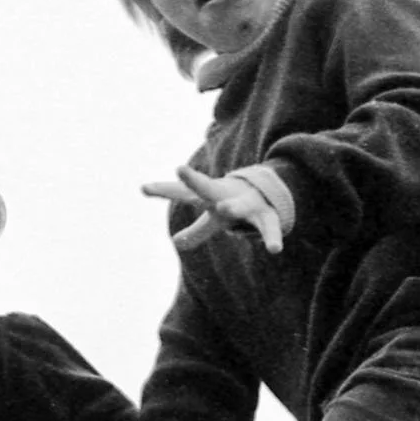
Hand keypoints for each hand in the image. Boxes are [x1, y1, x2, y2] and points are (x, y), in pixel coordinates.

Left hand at [142, 165, 284, 255]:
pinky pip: (269, 228)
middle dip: (194, 180)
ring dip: (231, 206)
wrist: (268, 191)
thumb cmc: (231, 205)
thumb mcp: (212, 221)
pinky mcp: (266, 216)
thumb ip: (196, 232)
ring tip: (224, 207)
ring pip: (238, 206)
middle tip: (179, 169)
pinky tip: (275, 250)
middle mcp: (225, 196)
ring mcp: (245, 205)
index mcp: (209, 196)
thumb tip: (176, 242)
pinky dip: (272, 238)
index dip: (163, 190)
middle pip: (207, 188)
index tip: (143, 188)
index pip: (182, 193)